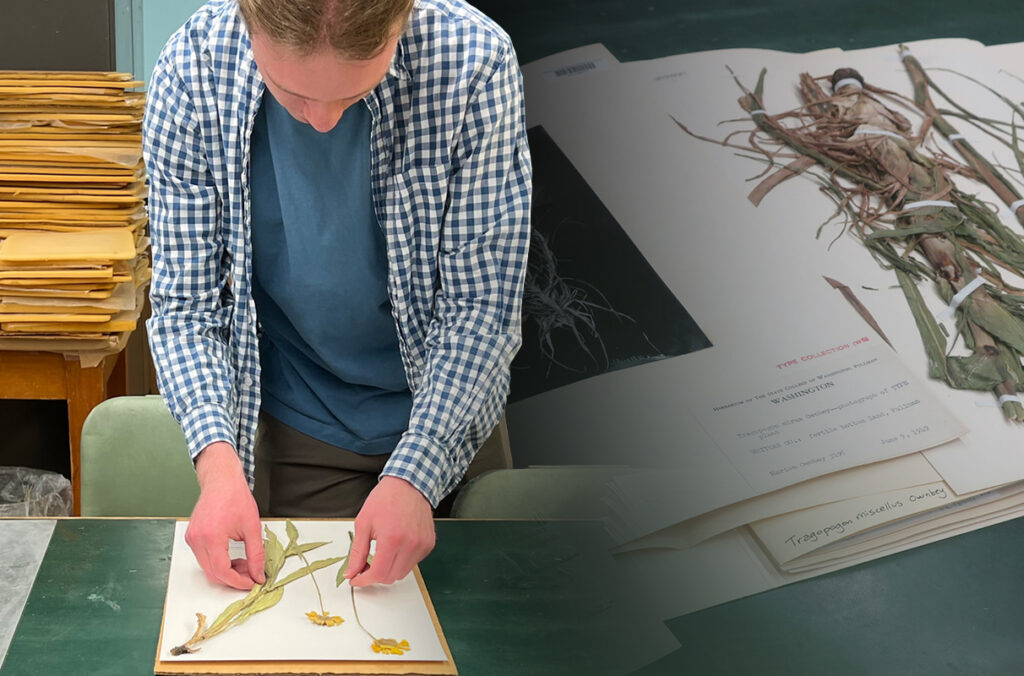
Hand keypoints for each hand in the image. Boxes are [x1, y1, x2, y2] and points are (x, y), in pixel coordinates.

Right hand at [186, 441, 265, 590]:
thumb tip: (258, 574)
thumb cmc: (236, 497)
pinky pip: (204, 558)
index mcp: (211, 537)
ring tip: (245, 563)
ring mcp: (192, 539)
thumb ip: (256, 554)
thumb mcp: (252, 527)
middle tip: (251, 574)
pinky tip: (233, 556)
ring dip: (226, 571)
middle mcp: (197, 539)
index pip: (222, 571)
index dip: (238, 582)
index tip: (251, 583)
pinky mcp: (192, 537)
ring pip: (207, 568)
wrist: (221, 480)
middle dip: (233, 578)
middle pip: (212, 573)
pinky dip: (218, 562)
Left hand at [346, 476, 435, 586]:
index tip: (356, 579)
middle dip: (375, 576)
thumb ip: (357, 552)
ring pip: (403, 572)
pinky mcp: (429, 544)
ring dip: (390, 569)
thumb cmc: (385, 499)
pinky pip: (414, 563)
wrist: (408, 485)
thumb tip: (351, 572)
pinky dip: (402, 561)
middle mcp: (410, 544)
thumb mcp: (363, 523)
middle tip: (365, 566)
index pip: (378, 574)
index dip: (364, 580)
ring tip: (381, 554)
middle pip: (391, 577)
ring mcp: (422, 545)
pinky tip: (396, 547)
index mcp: (392, 539)